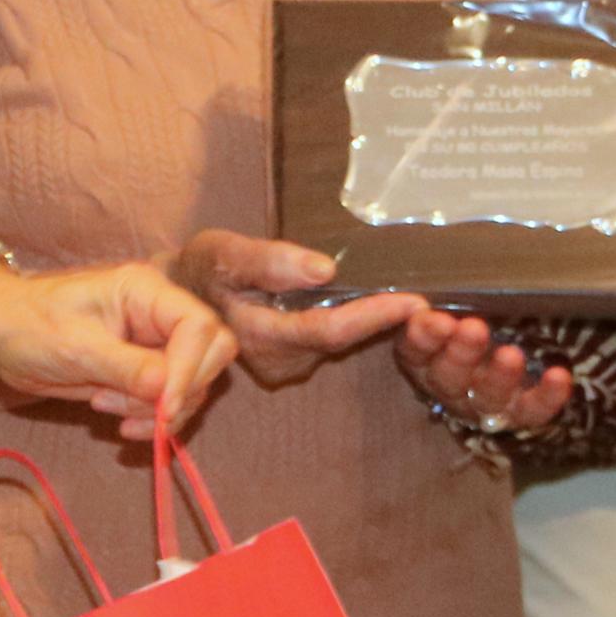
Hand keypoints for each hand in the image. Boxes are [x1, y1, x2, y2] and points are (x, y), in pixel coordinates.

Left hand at [0, 251, 237, 438]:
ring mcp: (153, 344)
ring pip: (191, 384)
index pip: (199, 327)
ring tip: (108, 409)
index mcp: (147, 292)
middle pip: (210, 355)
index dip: (190, 370)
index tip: (163, 405)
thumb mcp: (75, 346)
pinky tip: (119, 424)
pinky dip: (152, 418)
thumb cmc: (28, 325)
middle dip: (181, 392)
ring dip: (160, 410)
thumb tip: (167, 392)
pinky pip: (167, 400)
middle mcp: (158, 315)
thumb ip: (127, 368)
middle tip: (141, 413)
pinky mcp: (142, 372)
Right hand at [168, 230, 421, 388]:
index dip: (374, 316)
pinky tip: (388, 299)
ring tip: (423, 295)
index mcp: (260, 336)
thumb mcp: (223, 252)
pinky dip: (362, 319)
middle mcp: (278, 361)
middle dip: (390, 320)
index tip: (416, 302)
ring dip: (380, 320)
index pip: (329, 329)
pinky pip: (335, 339)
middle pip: (345, 340)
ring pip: (344, 342)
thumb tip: (325, 269)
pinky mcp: (294, 358)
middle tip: (440, 299)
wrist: (175, 300)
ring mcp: (287, 364)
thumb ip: (269, 261)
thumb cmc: (200, 269)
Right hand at [393, 308, 575, 432]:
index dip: (424, 337)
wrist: (511, 355)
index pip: (415, 349)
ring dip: (499, 377)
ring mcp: (482, 403)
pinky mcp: (517, 413)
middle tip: (474, 329)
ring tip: (511, 355)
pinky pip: (530, 411)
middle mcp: (449, 384)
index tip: (438, 320)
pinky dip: (546, 396)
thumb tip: (426, 289)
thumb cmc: (470, 318)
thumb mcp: (450, 305)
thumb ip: (435, 298)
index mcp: (424, 356)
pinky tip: (559, 376)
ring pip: (486, 397)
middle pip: (448, 376)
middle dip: (461, 353)